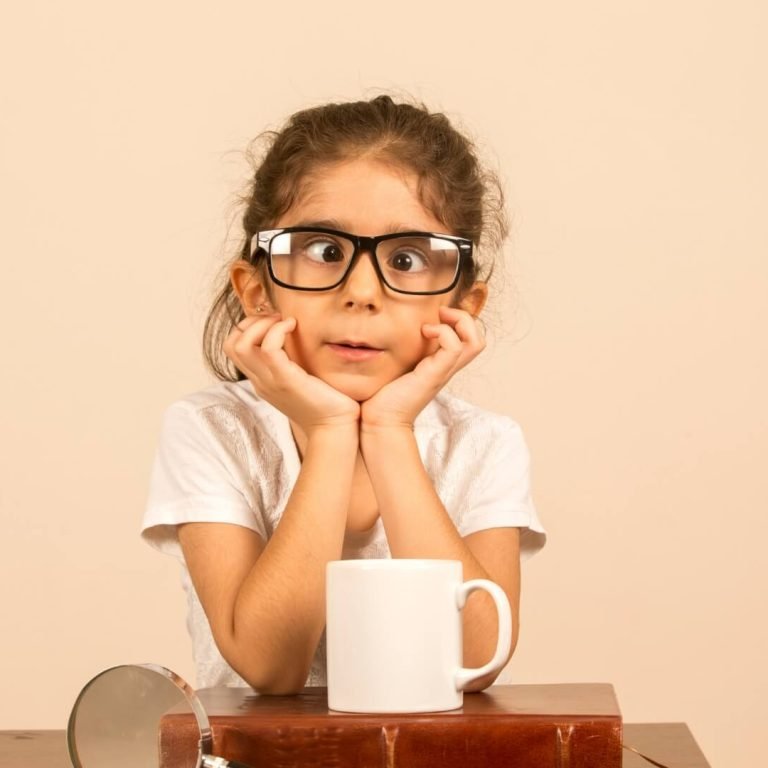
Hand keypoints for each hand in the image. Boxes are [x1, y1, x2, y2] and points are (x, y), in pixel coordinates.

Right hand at [224, 314, 359, 434]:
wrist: (334, 428)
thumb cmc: (326, 403)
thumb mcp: (302, 379)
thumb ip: (292, 362)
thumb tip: (298, 337)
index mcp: (262, 380)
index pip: (235, 348)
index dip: (249, 327)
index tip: (274, 321)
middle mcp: (260, 381)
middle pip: (231, 343)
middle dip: (251, 321)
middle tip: (277, 318)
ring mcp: (270, 381)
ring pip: (242, 344)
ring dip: (261, 323)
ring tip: (283, 321)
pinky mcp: (286, 380)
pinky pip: (268, 348)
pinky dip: (277, 329)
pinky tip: (293, 326)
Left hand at [360, 306, 484, 429]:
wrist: (381, 420)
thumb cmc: (385, 396)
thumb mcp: (399, 366)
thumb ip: (404, 351)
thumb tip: (387, 332)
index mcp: (442, 364)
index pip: (470, 340)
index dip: (460, 322)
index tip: (435, 317)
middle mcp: (448, 368)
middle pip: (480, 340)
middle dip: (465, 318)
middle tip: (441, 315)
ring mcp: (444, 371)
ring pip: (476, 342)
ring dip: (459, 322)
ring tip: (434, 323)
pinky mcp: (434, 374)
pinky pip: (454, 347)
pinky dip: (443, 331)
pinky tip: (424, 333)